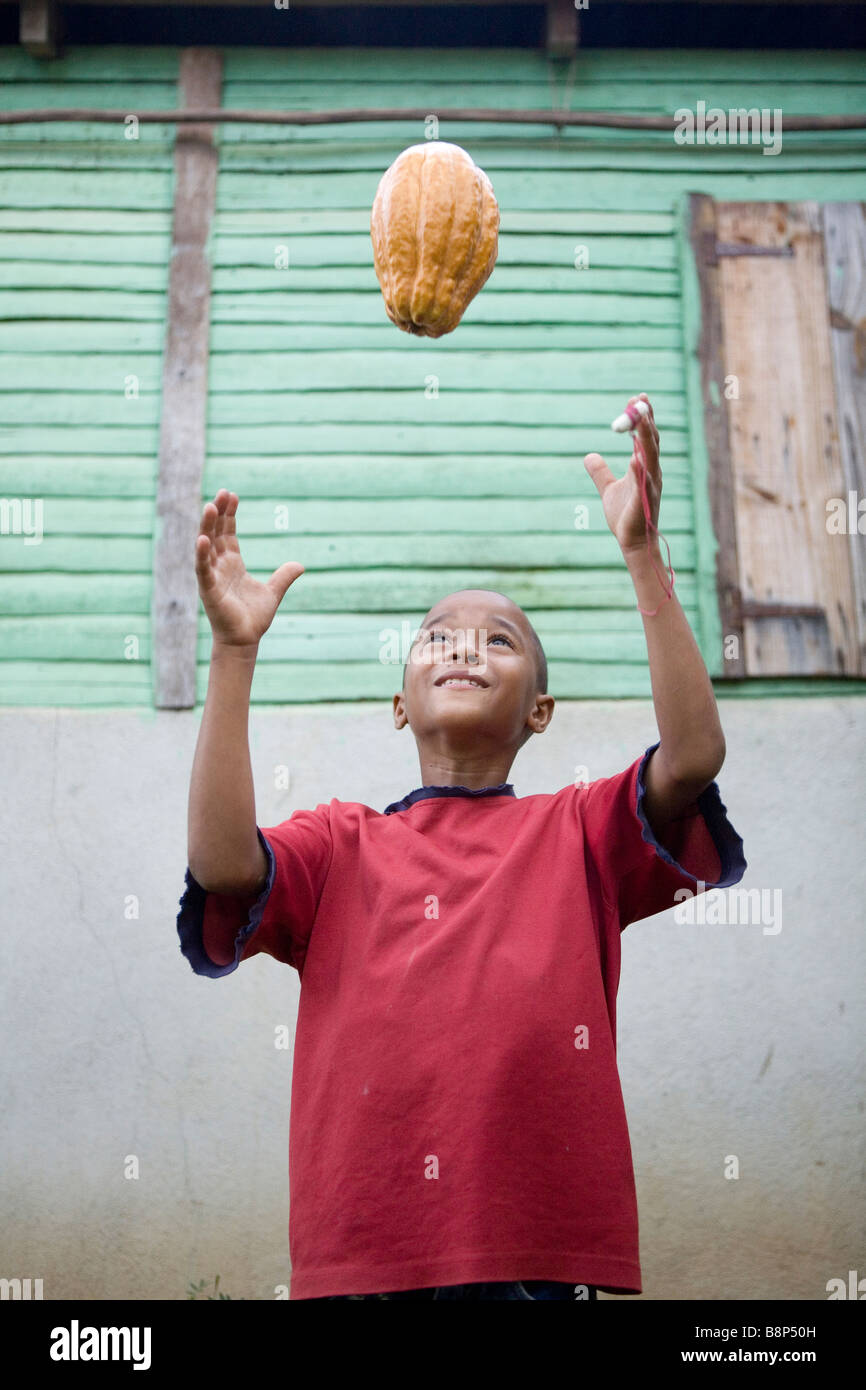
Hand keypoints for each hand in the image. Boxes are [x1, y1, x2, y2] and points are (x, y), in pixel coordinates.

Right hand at [195, 489, 304, 647]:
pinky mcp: (208, 590)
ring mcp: (212, 577)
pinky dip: (202, 554)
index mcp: (233, 564)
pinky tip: (203, 539)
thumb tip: (300, 564)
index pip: (228, 533)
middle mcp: (219, 566)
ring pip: (206, 546)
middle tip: (223, 492)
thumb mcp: (273, 592)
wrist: (246, 640)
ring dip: (207, 527)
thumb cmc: (254, 618)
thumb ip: (284, 576)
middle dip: (219, 513)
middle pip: (216, 533)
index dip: (230, 515)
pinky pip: (203, 569)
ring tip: (211, 506)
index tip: (233, 495)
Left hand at [584, 394, 661, 553]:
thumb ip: (600, 472)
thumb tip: (589, 456)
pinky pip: (644, 481)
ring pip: (651, 456)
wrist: (631, 541)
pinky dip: (641, 468)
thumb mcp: (608, 489)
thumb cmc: (625, 517)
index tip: (636, 399)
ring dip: (646, 436)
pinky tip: (636, 456)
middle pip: (650, 440)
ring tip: (642, 417)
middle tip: (638, 399)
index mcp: (644, 468)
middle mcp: (651, 472)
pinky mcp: (645, 500)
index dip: (642, 418)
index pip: (644, 437)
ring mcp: (650, 485)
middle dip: (645, 419)